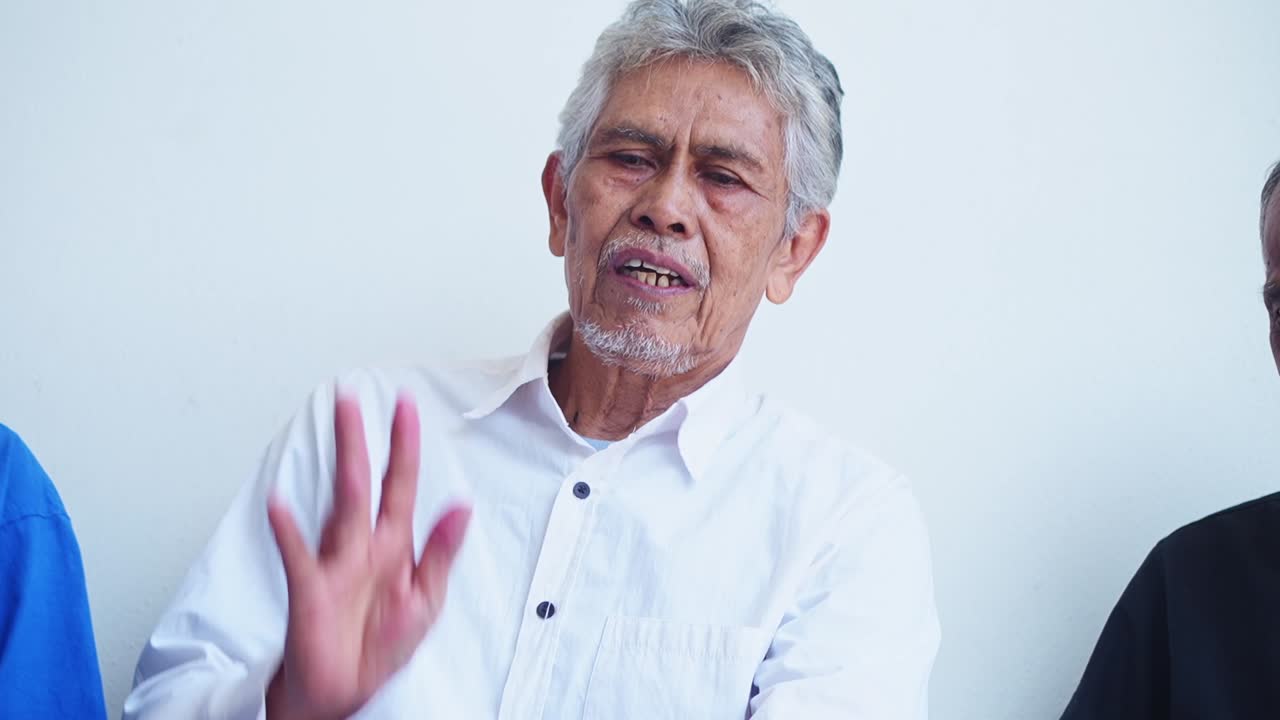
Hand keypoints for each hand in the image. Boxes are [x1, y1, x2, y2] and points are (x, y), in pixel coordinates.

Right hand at [265, 392, 470, 719]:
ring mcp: (335, 562)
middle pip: (365, 480)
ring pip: (341, 502)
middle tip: (352, 396)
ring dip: (344, 461)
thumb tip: (462, 506)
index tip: (406, 405)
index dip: (406, 445)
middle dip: (362, 437)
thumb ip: (441, 552)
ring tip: (340, 423)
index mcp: (393, 545)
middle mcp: (363, 545)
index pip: (402, 484)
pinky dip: (288, 531)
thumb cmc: (380, 645)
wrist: (345, 691)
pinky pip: (300, 556)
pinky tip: (279, 504)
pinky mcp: (312, 590)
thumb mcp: (425, 599)